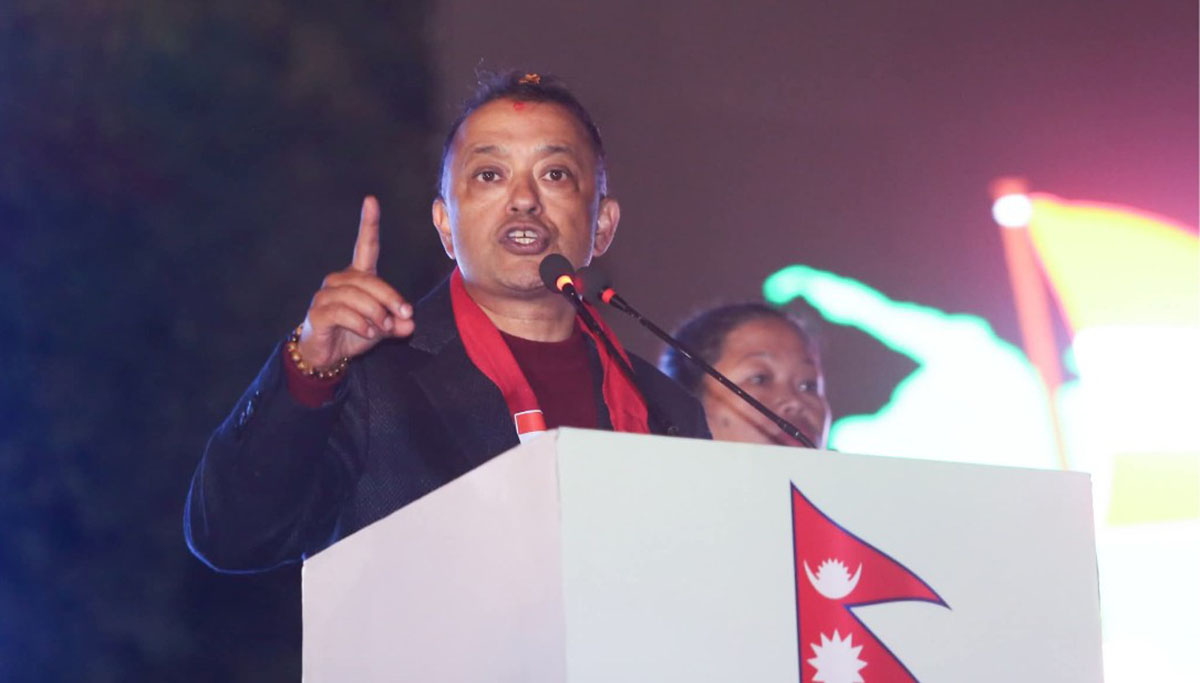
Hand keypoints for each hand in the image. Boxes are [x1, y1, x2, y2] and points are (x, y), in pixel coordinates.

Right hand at [296, 196, 414, 368]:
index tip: (371, 201)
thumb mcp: (382, 328)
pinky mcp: (318, 311)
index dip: (368, 224)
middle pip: (370, 280)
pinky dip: (360, 323)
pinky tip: (367, 332)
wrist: (326, 354)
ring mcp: (326, 294)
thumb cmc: (354, 333)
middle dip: (390, 299)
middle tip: (403, 316)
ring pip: (357, 296)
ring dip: (375, 313)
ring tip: (381, 329)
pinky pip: (342, 312)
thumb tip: (409, 323)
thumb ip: (397, 323)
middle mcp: (340, 279)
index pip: (365, 246)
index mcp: (358, 276)